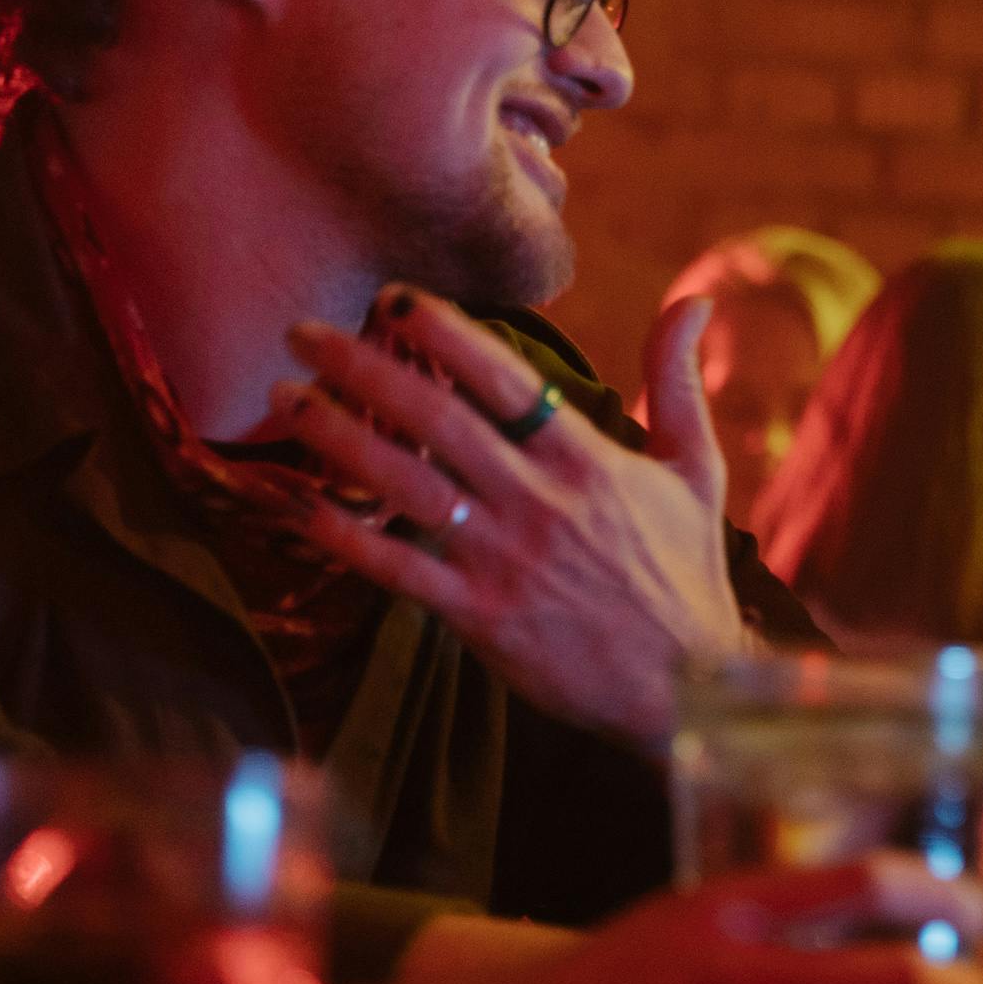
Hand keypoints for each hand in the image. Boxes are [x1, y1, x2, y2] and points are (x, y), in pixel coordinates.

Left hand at [276, 288, 742, 739]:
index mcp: (588, 459)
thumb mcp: (696, 469)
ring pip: (407, 483)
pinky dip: (347, 536)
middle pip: (438, 418)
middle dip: (364, 367)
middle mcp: (539, 501)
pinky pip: (399, 569)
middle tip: (304, 332)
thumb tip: (695, 300)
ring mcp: (504, 560)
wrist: (687, 686)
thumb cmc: (686, 572)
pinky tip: (299, 504)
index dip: (445, 331)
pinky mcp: (480, 615)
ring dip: (338, 437)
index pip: (506, 377)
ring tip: (285, 399)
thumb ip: (677, 382)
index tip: (392, 298)